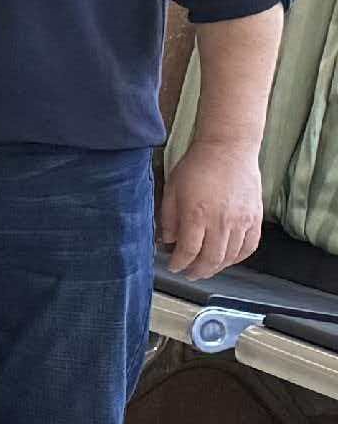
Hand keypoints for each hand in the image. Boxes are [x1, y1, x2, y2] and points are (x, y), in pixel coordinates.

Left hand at [160, 136, 265, 281]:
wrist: (228, 149)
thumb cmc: (198, 166)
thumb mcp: (172, 189)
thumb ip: (169, 218)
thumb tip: (167, 241)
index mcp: (197, 214)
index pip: (188, 250)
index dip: (179, 263)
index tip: (174, 266)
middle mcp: (221, 221)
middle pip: (211, 259)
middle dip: (197, 271)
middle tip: (189, 274)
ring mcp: (242, 221)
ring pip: (230, 256)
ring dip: (217, 267)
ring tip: (206, 269)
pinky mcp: (255, 218)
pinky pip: (249, 246)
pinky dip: (238, 257)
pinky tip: (228, 258)